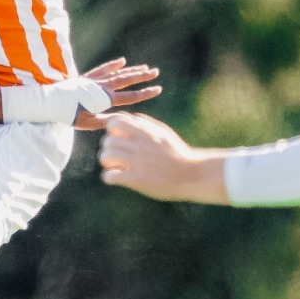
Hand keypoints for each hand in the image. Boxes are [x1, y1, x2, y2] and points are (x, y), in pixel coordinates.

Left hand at [73, 58, 162, 128]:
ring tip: (145, 67)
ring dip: (132, 70)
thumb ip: (106, 121)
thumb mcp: (89, 123)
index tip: (158, 88)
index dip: (146, 93)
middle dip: (143, 76)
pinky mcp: (87, 77)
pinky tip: (122, 61)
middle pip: (127, 80)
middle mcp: (103, 87)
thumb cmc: (70, 115)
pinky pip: (103, 69)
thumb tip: (123, 120)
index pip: (131, 96)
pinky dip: (113, 65)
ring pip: (118, 73)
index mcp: (106, 99)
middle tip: (156, 72)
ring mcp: (95, 80)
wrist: (53, 102)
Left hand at [98, 112, 220, 201]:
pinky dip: (109, 177)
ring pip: (106, 156)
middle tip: (115, 155)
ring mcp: (139, 163)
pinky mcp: (138, 180)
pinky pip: (110, 176)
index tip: (118, 137)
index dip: (112, 129)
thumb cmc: (177, 153)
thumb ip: (147, 125)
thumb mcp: (164, 133)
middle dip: (107, 147)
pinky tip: (116, 178)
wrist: (192, 175)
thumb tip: (131, 118)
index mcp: (146, 133)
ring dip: (106, 162)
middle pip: (108, 140)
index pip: (115, 122)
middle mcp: (141, 145)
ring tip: (114, 166)